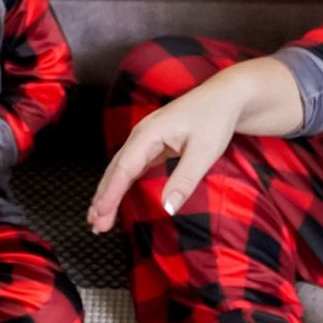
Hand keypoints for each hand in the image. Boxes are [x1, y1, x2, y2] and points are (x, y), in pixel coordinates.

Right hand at [87, 55, 302, 232]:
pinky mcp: (154, 144)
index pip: (124, 168)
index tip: (100, 213)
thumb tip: (168, 208)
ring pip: (121, 168)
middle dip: (103, 197)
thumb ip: (185, 179)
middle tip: (96, 225)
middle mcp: (141, 135)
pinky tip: (117, 196)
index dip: (111, 193)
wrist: (226, 97)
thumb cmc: (215, 119)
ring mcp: (146, 139)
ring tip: (99, 216)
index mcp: (149, 133)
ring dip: (109, 191)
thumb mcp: (204, 152)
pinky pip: (131, 166)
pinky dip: (122, 183)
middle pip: (116, 169)